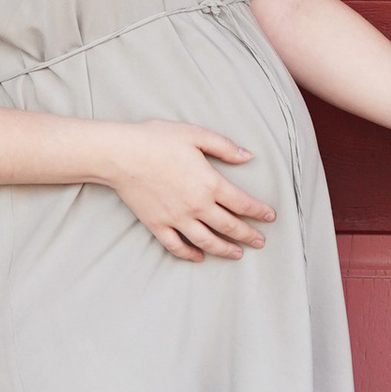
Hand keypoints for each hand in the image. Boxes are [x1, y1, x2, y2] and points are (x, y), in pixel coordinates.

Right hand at [104, 124, 277, 263]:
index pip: (243, 204)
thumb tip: (247, 156)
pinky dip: (189, 254)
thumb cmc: (157, 140)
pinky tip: (199, 256)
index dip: (259, 212)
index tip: (270, 217)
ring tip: (237, 254)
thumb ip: (224, 147)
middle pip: (229, 226)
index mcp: (210, 183)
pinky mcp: (157, 225)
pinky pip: (176, 245)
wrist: (121, 154)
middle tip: (260, 242)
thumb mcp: (195, 135)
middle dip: (248, 235)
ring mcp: (176, 218)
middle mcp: (196, 206)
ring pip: (207, 241)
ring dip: (224, 250)